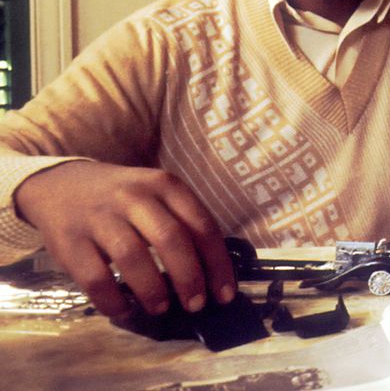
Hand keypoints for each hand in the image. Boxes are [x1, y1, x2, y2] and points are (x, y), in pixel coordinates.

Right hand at [13, 161, 236, 318]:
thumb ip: (183, 225)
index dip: (217, 264)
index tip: (225, 294)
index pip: (201, 225)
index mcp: (165, 185)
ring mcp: (100, 217)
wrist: (62, 184)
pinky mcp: (69, 241)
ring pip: (133, 257)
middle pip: (171, 239)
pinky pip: (95, 278)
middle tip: (196, 305)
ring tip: (161, 308)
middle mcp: (134, 197)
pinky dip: (113, 301)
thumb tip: (212, 275)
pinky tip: (125, 309)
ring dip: (153, 290)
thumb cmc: (124, 199)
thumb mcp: (158, 196)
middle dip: (190, 278)